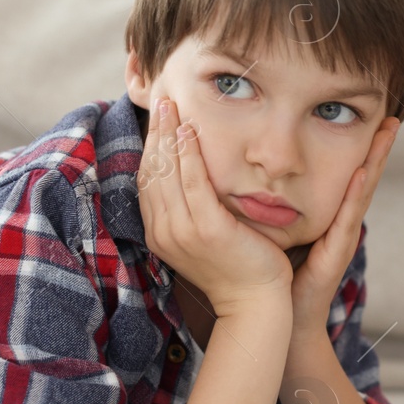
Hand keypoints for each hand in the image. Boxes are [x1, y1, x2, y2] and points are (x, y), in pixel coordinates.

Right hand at [138, 96, 292, 316]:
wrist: (255, 303)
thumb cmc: (238, 268)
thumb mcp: (205, 238)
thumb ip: (192, 212)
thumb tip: (190, 179)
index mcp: (159, 234)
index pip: (147, 181)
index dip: (150, 147)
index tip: (158, 120)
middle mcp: (163, 232)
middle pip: (151, 171)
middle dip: (155, 133)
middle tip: (161, 100)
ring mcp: (182, 231)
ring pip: (168, 172)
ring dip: (169, 134)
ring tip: (172, 105)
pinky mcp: (206, 228)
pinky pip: (193, 182)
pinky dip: (189, 153)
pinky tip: (191, 130)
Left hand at [289, 115, 400, 334]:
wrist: (277, 315)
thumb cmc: (272, 274)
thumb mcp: (272, 229)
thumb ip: (270, 204)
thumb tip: (250, 171)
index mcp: (326, 215)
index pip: (345, 175)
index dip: (358, 148)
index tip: (370, 119)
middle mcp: (340, 222)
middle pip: (363, 177)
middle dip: (378, 148)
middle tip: (392, 118)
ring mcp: (342, 236)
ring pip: (363, 191)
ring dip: (377, 161)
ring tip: (390, 133)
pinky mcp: (336, 251)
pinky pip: (348, 217)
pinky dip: (357, 193)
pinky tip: (362, 172)